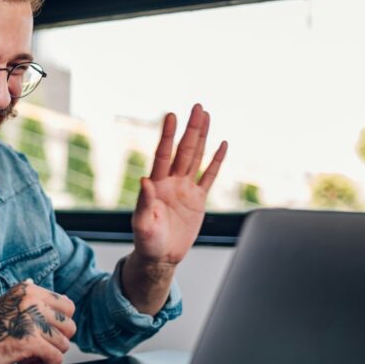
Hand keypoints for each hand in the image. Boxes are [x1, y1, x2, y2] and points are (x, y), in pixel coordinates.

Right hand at [0, 281, 75, 363]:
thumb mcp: (9, 307)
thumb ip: (34, 305)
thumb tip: (66, 302)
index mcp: (27, 291)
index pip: (67, 305)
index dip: (60, 325)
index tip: (48, 334)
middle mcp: (30, 300)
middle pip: (69, 325)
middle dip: (57, 342)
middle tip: (39, 349)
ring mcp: (30, 320)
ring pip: (64, 344)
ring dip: (49, 357)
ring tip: (31, 359)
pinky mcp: (29, 341)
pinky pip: (55, 358)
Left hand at [133, 104, 226, 267]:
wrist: (161, 257)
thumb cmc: (147, 242)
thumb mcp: (142, 224)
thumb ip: (144, 202)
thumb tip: (144, 179)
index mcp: (156, 185)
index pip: (163, 154)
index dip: (167, 135)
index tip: (171, 115)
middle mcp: (171, 182)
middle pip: (184, 150)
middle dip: (191, 129)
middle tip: (197, 106)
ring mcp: (185, 189)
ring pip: (196, 158)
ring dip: (202, 137)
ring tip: (206, 116)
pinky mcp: (198, 200)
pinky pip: (209, 176)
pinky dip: (216, 161)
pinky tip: (222, 144)